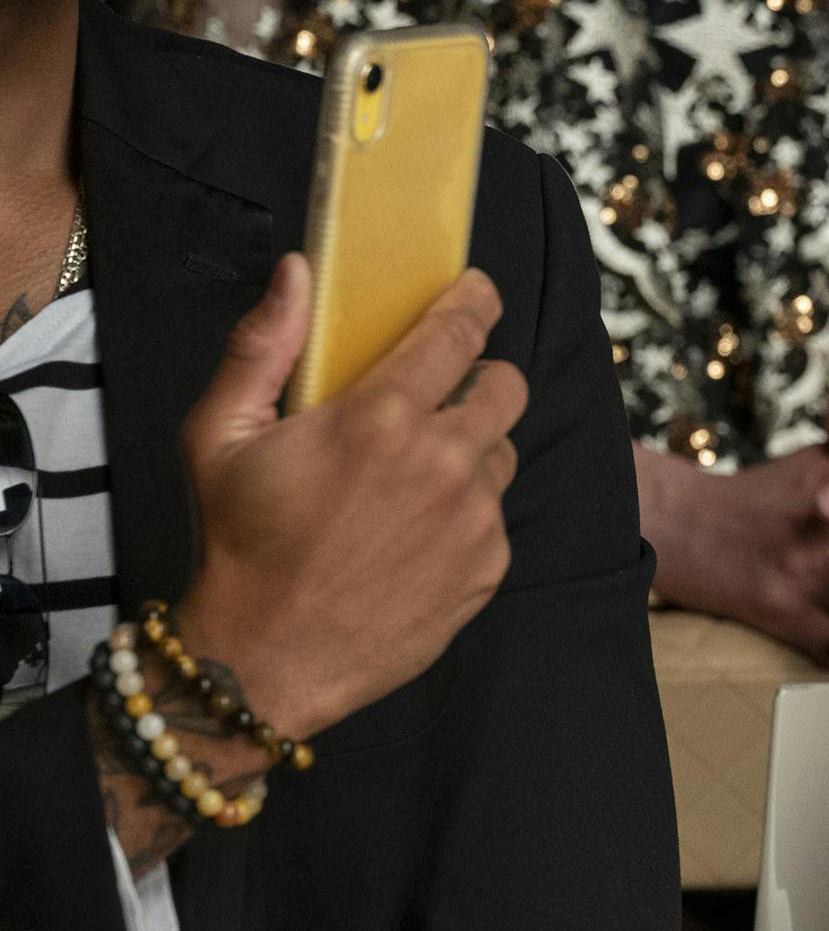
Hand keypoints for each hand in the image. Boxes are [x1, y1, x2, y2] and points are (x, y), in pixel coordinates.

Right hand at [177, 255, 525, 740]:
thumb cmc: (240, 542)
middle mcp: (445, 462)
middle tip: (444, 392)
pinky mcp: (489, 565)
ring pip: (502, 452)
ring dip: (471, 450)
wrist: (266, 658)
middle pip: (507, 387)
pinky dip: (466, 513)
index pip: (459, 333)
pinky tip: (413, 532)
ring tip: (411, 477)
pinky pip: (496, 515)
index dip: (476, 302)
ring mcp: (475, 517)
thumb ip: (262, 346)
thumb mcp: (220, 437)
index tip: (479, 291)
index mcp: (383, 419)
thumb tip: (298, 272)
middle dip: (481, 378)